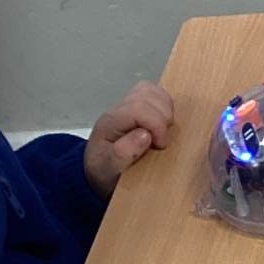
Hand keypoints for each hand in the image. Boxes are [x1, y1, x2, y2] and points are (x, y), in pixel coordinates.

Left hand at [84, 81, 174, 198]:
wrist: (97, 172)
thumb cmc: (104, 172)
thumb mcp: (109, 170)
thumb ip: (123, 154)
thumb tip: (145, 135)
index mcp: (110, 123)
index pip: (139, 109)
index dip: (157, 125)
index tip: (161, 145)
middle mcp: (118, 110)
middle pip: (147, 95)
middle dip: (163, 117)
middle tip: (162, 140)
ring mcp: (127, 106)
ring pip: (151, 91)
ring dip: (165, 108)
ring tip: (164, 130)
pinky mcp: (137, 107)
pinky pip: (154, 94)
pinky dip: (165, 105)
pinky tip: (163, 123)